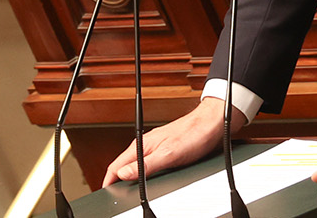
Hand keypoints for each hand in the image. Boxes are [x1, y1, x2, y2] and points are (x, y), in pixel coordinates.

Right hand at [102, 97, 234, 186]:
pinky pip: (147, 163)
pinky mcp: (164, 150)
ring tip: (126, 187)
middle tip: (113, 192)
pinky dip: (143, 173)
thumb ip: (144, 165)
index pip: (116, 165)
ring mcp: (155, 147)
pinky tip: (147, 178)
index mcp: (142, 144)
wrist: (211, 125)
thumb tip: (123, 173)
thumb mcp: (168, 155)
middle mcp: (146, 145)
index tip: (105, 190)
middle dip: (117, 179)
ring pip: (136, 164)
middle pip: (124, 165)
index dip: (108, 180)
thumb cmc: (193, 134)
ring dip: (129, 176)